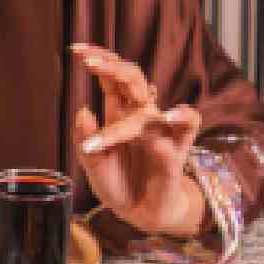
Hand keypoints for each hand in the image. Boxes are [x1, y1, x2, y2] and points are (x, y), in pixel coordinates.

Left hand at [70, 43, 206, 239]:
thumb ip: (85, 140)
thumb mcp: (93, 165)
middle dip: (111, 66)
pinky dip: (181, 116)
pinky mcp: (178, 148)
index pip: (111, 79)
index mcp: (119, 114)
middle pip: (131, 79)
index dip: (97, 61)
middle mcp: (140, 115)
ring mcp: (160, 129)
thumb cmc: (117, 184)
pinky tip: (166, 116)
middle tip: (88, 60)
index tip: (76, 49)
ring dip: (134, 86)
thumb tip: (83, 110)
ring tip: (111, 79)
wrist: (139, 213)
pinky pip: (188, 124)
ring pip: (151, 97)